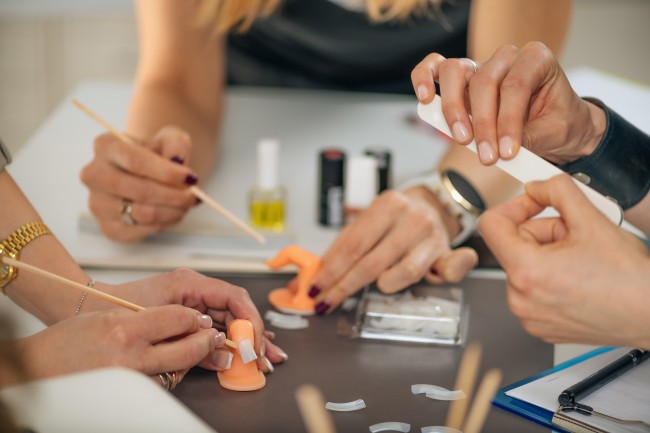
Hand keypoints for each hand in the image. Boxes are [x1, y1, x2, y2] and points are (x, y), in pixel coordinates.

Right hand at [20, 305, 222, 383]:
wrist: (40, 368)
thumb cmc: (68, 341)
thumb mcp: (109, 316)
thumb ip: (146, 317)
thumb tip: (183, 320)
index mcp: (124, 329)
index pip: (178, 318)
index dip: (194, 317)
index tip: (199, 317)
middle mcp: (130, 357)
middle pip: (188, 348)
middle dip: (205, 340)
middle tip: (211, 335)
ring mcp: (132, 381)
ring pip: (179, 370)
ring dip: (190, 359)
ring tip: (192, 348)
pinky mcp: (131, 396)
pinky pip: (162, 385)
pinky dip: (170, 374)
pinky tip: (167, 366)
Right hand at [80, 126, 199, 242]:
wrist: (149, 173)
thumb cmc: (158, 154)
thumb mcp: (171, 138)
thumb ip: (176, 144)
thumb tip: (178, 160)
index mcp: (106, 146)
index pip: (136, 161)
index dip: (166, 172)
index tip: (190, 178)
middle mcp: (94, 175)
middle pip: (139, 190)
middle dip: (174, 195)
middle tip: (194, 196)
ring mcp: (97, 203)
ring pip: (142, 213)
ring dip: (172, 211)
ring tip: (185, 204)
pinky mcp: (107, 227)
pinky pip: (140, 231)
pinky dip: (163, 224)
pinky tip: (172, 213)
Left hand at [85, 268, 286, 372]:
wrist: (94, 305)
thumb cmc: (121, 307)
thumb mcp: (160, 324)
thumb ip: (193, 341)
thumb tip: (225, 356)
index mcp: (192, 283)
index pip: (235, 298)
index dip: (250, 322)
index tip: (255, 344)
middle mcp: (197, 290)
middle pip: (237, 311)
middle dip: (255, 335)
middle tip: (268, 358)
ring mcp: (194, 301)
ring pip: (231, 320)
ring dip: (248, 340)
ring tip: (266, 359)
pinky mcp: (189, 314)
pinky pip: (217, 327)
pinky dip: (231, 342)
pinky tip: (245, 352)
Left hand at [309, 188, 477, 313]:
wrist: (434, 206)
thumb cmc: (395, 220)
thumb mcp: (368, 222)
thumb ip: (343, 246)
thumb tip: (313, 274)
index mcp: (387, 205)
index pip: (352, 244)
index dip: (331, 270)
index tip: (315, 287)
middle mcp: (411, 218)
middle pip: (371, 262)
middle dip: (344, 286)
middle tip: (327, 300)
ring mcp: (431, 235)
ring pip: (403, 272)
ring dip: (384, 285)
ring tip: (378, 284)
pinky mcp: (448, 252)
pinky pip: (449, 268)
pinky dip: (446, 274)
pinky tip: (438, 277)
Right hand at [411, 42, 605, 165]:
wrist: (554, 124)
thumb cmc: (556, 122)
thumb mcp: (554, 133)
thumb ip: (528, 138)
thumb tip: (500, 148)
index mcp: (536, 60)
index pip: (516, 86)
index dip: (508, 121)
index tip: (506, 152)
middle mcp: (506, 57)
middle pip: (484, 81)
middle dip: (483, 124)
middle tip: (487, 156)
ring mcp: (479, 65)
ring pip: (455, 73)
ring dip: (454, 109)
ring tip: (461, 138)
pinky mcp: (460, 79)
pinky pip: (435, 67)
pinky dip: (424, 79)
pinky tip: (425, 99)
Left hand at [478, 174, 649, 347]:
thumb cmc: (631, 280)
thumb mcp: (592, 219)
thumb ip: (557, 191)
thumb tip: (536, 186)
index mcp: (526, 272)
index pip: (490, 225)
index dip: (513, 206)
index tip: (532, 203)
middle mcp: (520, 298)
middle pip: (513, 245)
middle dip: (543, 232)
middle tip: (576, 235)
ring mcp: (528, 315)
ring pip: (524, 265)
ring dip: (548, 254)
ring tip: (581, 259)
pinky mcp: (539, 325)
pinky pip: (532, 288)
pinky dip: (549, 277)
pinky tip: (577, 277)